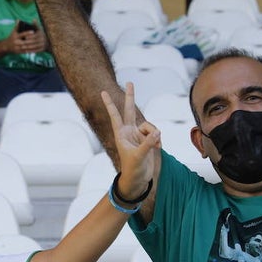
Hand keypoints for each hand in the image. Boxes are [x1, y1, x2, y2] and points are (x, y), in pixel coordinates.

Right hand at [6, 26, 44, 54]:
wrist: (6, 46)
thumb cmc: (11, 37)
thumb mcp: (13, 32)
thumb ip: (16, 26)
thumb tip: (18, 19)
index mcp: (15, 36)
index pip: (22, 34)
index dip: (27, 33)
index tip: (33, 31)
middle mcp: (16, 42)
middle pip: (24, 41)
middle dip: (31, 40)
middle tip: (37, 39)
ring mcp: (17, 47)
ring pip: (25, 47)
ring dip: (32, 46)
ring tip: (37, 44)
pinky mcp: (18, 52)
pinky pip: (25, 51)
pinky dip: (30, 50)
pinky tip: (34, 49)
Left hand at [102, 82, 159, 201]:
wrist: (139, 179)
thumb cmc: (133, 169)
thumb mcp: (139, 156)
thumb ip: (148, 143)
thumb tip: (157, 132)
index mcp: (121, 134)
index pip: (115, 115)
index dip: (110, 104)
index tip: (103, 92)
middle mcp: (129, 132)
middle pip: (130, 110)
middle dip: (130, 97)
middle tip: (130, 82)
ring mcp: (139, 135)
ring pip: (149, 125)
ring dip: (154, 133)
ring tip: (156, 145)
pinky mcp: (148, 139)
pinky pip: (156, 133)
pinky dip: (158, 140)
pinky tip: (158, 148)